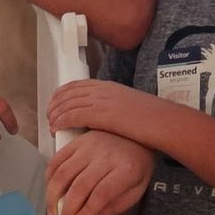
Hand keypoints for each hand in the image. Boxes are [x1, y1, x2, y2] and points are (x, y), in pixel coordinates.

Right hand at [46, 130, 153, 214]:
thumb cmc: (136, 165)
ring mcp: (88, 147)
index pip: (102, 193)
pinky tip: (51, 190)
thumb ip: (115, 206)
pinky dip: (49, 176)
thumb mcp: (135, 189)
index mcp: (126, 170)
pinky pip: (57, 159)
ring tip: (53, 210)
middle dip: (68, 208)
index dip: (87, 210)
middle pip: (80, 185)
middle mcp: (105, 156)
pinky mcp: (76, 142)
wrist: (135, 133)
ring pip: (63, 173)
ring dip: (53, 194)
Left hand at [47, 79, 164, 143]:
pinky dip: (60, 122)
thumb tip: (106, 116)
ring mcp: (100, 101)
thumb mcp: (130, 106)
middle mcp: (101, 90)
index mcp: (109, 86)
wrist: (165, 122)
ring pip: (66, 104)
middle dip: (54, 104)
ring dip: (54, 115)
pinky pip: (71, 115)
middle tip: (49, 115)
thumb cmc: (154, 119)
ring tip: (51, 125)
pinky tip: (56, 129)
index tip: (55, 103)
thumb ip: (114, 107)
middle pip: (67, 93)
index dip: (61, 94)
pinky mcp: (99, 114)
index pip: (76, 85)